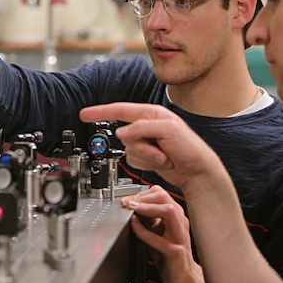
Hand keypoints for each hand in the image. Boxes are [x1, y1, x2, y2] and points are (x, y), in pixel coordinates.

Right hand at [79, 102, 221, 189]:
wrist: (197, 172)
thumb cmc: (190, 148)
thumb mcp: (168, 130)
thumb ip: (141, 128)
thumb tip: (122, 132)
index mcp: (151, 114)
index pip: (120, 110)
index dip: (100, 111)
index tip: (84, 114)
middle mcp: (146, 127)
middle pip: (125, 136)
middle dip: (142, 147)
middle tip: (161, 151)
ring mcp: (146, 143)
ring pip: (129, 151)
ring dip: (147, 158)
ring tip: (164, 158)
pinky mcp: (146, 157)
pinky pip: (133, 161)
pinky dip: (147, 165)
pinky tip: (161, 163)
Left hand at [122, 186, 205, 282]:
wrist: (182, 276)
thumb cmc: (169, 254)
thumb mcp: (157, 231)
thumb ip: (148, 218)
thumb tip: (132, 205)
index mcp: (176, 215)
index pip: (161, 194)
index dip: (142, 194)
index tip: (128, 198)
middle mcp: (180, 223)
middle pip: (165, 197)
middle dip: (142, 197)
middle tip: (127, 202)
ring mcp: (179, 236)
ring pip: (168, 212)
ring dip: (146, 207)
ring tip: (132, 208)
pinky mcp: (175, 252)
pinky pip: (158, 238)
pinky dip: (143, 230)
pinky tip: (134, 225)